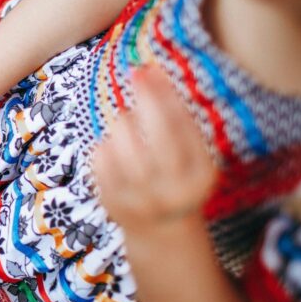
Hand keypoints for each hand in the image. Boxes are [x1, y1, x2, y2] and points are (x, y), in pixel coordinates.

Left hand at [91, 65, 216, 228]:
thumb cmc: (178, 179)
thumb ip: (179, 120)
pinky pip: (100, 154)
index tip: (152, 68)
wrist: (162, 233)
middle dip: (146, 95)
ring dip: (124, 121)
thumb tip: (151, 70)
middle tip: (137, 73)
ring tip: (129, 126)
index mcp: (200, 176)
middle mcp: (174, 189)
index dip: (166, 92)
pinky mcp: (112, 201)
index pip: (184, 125)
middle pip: (157, 129)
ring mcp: (141, 197)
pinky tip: (116, 152)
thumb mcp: (193, 157)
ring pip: (123, 136)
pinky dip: (106, 144)